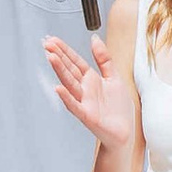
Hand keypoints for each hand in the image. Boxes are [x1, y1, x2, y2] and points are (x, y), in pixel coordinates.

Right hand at [44, 34, 133, 152]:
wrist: (125, 132)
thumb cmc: (119, 109)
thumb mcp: (114, 77)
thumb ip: (104, 59)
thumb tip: (95, 39)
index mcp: (91, 79)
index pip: (75, 61)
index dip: (64, 50)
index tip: (52, 40)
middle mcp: (85, 89)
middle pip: (70, 69)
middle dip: (58, 56)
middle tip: (46, 43)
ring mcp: (84, 102)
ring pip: (70, 84)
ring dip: (60, 70)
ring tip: (50, 57)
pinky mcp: (87, 116)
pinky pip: (75, 106)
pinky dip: (66, 97)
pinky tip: (58, 88)